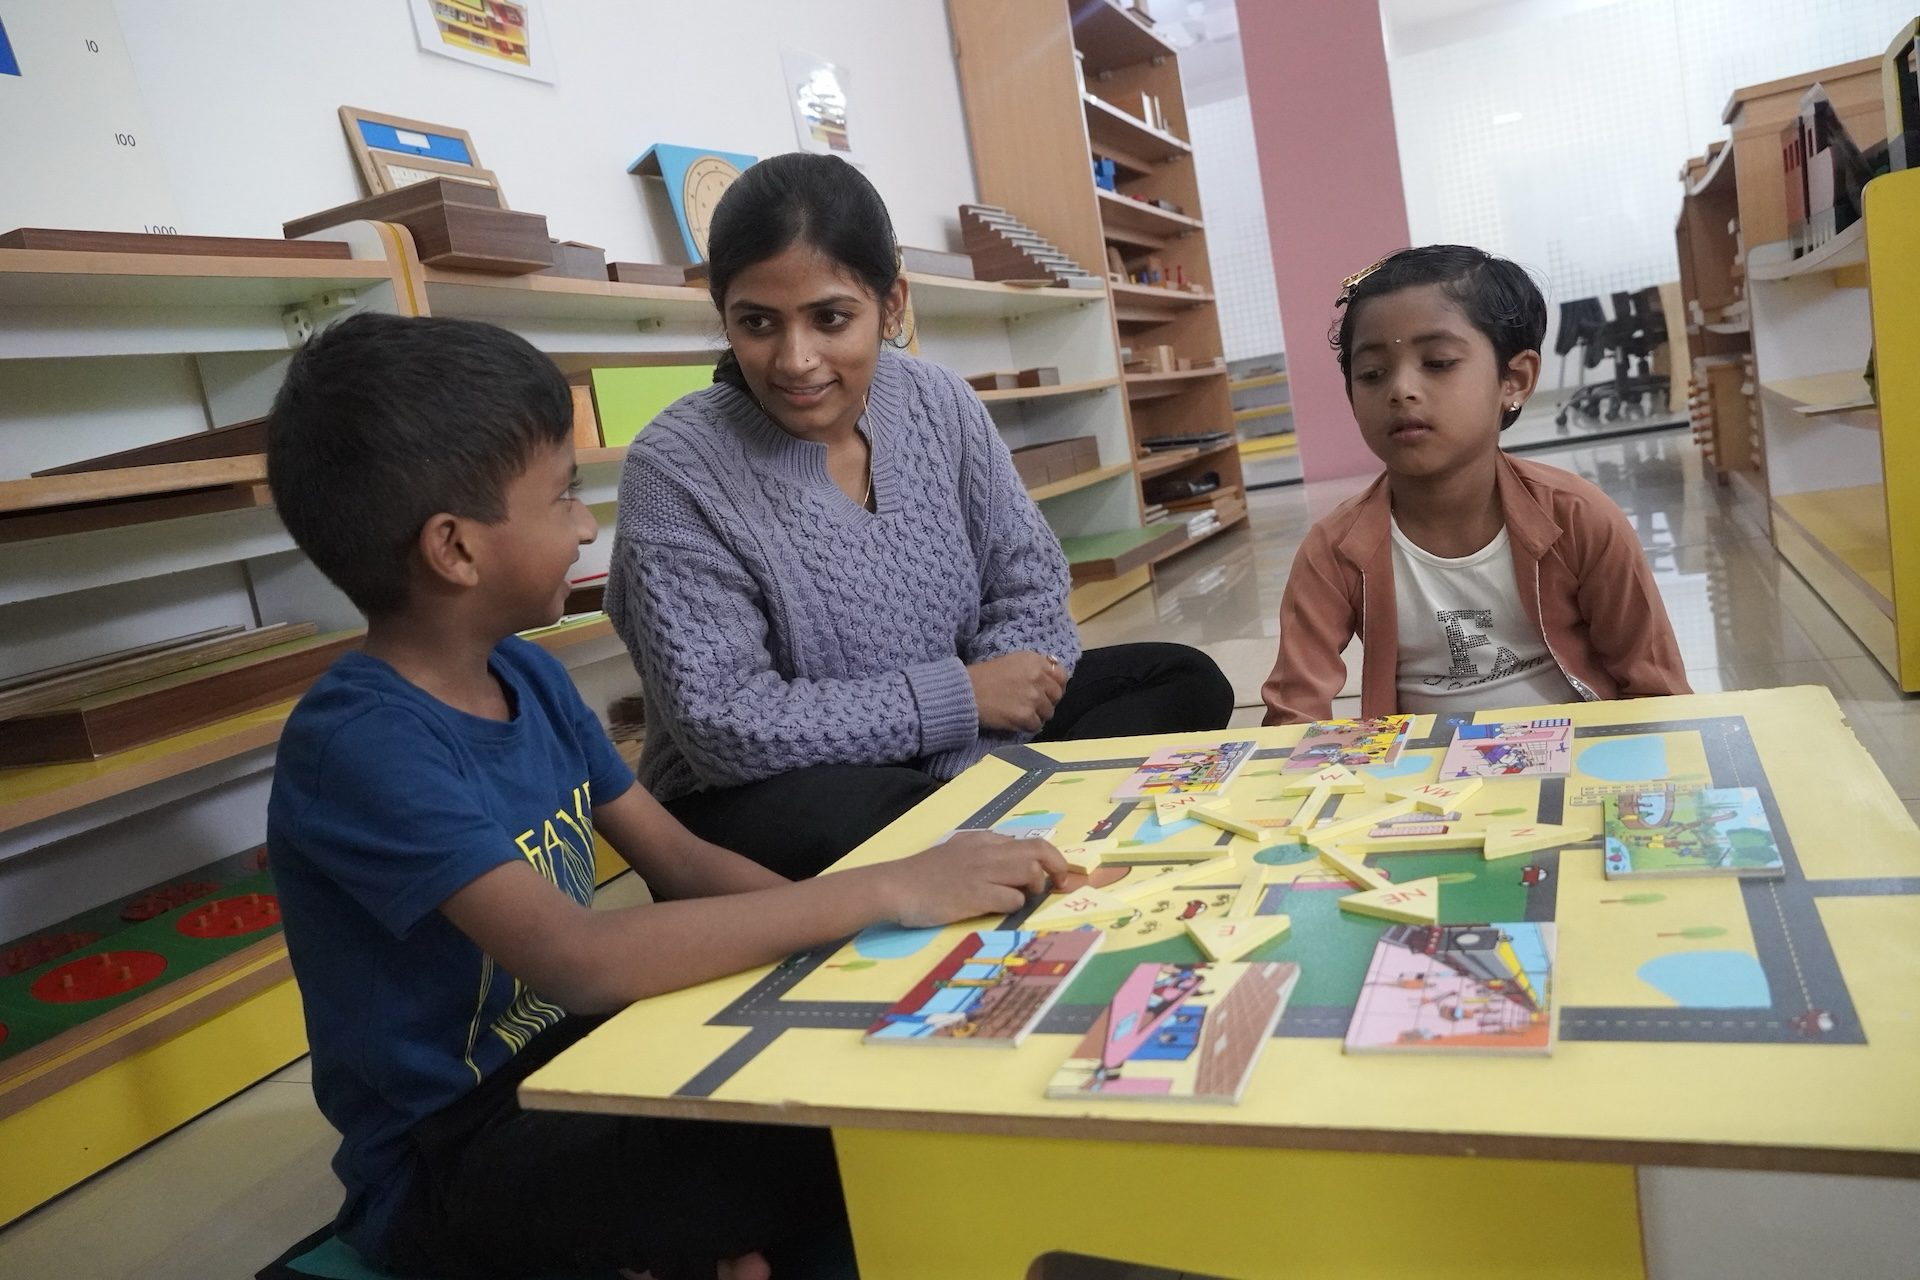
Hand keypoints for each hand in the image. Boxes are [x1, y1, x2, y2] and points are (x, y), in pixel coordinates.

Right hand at [877, 830, 1068, 927]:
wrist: (895, 885)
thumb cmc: (924, 874)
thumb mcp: (957, 852)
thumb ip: (983, 853)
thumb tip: (1012, 864)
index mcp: (984, 841)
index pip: (1029, 842)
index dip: (1051, 858)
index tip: (1057, 874)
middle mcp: (987, 852)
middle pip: (1038, 851)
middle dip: (1058, 867)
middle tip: (1060, 884)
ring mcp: (981, 873)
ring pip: (1030, 870)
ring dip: (1036, 886)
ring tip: (1027, 896)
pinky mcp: (974, 895)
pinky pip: (1011, 898)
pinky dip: (1015, 904)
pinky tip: (1004, 908)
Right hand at [967, 651, 1067, 732]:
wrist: (965, 692)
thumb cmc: (982, 676)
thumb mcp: (1010, 662)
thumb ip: (1032, 668)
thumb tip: (1048, 680)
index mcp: (1033, 660)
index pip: (1061, 675)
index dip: (1055, 685)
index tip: (1046, 691)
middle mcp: (1037, 677)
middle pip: (1056, 695)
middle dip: (1046, 701)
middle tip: (1031, 704)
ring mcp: (1033, 697)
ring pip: (1048, 712)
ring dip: (1037, 715)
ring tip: (1020, 712)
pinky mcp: (1026, 716)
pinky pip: (1036, 725)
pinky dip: (1026, 725)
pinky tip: (1014, 720)